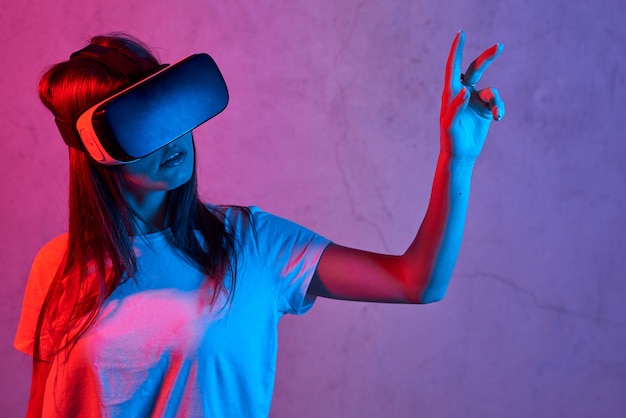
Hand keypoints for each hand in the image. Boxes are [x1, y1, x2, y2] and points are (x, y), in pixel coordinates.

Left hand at [440, 31, 503, 161]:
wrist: (461, 154)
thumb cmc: (450, 139)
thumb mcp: (450, 124)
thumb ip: (456, 106)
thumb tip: (465, 89)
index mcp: (450, 93)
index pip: (453, 67)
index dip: (456, 50)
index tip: (461, 33)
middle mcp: (463, 92)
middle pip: (475, 69)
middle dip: (487, 57)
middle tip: (499, 46)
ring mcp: (475, 100)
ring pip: (491, 90)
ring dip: (496, 101)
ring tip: (496, 115)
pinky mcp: (485, 109)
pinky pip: (496, 102)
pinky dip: (499, 109)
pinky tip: (497, 119)